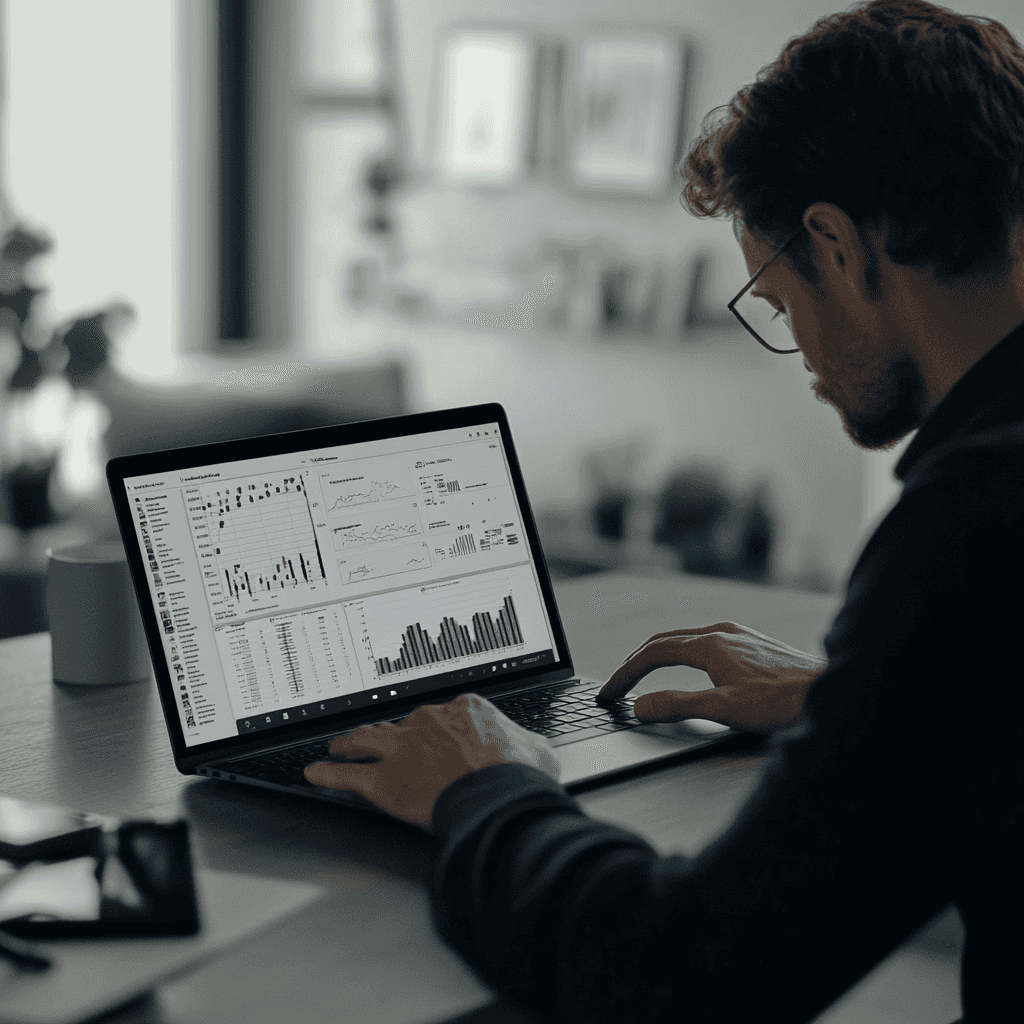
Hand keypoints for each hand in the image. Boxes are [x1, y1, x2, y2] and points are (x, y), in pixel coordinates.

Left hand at [303, 693, 559, 830]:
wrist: (498, 797)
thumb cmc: (519, 775)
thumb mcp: (536, 748)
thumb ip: (523, 741)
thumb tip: (528, 746)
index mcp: (464, 709)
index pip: (444, 716)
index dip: (439, 729)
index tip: (437, 736)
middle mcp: (427, 721)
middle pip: (402, 725)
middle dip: (392, 734)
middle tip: (379, 738)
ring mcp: (401, 748)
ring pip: (366, 739)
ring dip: (348, 743)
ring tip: (336, 745)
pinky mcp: (383, 780)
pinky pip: (346, 775)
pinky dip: (327, 774)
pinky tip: (314, 773)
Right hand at [597, 621, 826, 734]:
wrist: (831, 693)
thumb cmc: (784, 703)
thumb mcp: (724, 710)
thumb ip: (678, 706)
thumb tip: (640, 705)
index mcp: (710, 644)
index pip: (653, 653)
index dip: (626, 673)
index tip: (609, 693)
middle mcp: (721, 632)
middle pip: (664, 641)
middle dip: (635, 662)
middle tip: (616, 684)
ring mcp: (738, 635)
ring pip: (684, 639)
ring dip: (657, 655)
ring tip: (641, 673)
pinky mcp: (752, 644)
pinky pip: (703, 642)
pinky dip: (681, 654)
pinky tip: (687, 666)